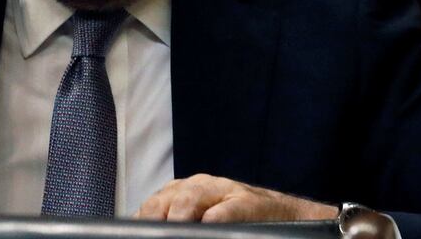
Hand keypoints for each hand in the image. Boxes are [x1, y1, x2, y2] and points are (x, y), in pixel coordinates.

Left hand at [135, 173, 338, 222]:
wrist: (281, 214)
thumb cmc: (234, 218)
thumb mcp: (199, 217)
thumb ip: (175, 222)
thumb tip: (146, 232)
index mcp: (182, 191)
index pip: (153, 205)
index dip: (144, 220)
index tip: (138, 235)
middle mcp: (200, 186)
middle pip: (166, 199)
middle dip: (156, 219)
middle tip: (153, 234)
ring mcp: (223, 191)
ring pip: (190, 198)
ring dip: (178, 216)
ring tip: (174, 229)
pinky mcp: (247, 202)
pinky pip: (227, 208)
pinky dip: (215, 218)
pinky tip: (209, 223)